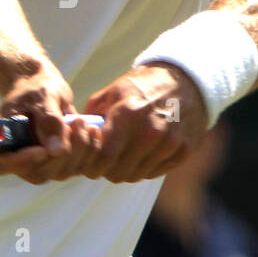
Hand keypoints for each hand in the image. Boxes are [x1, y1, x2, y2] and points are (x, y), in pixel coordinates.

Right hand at [0, 63, 102, 184]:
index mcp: (0, 142)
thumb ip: (49, 121)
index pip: (4, 164)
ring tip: (82, 122)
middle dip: (62, 152)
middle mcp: (17, 160)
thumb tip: (56, 150)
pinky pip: (76, 168)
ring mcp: (38, 165)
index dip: (24, 161)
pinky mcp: (59, 164)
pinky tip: (92, 131)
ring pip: (60, 173)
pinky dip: (88, 152)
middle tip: (76, 122)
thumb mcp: (42, 98)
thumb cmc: (37, 88)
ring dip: (78, 150)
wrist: (46, 88)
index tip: (43, 149)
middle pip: (38, 173)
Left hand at [78, 63, 209, 183]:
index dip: (93, 166)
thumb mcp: (113, 92)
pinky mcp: (183, 150)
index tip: (90, 166)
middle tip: (106, 163)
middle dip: (108, 171)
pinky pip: (156, 173)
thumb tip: (73, 136)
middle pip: (120, 172)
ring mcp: (169, 143)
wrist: (184, 81)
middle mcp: (150, 132)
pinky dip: (146, 168)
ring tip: (124, 157)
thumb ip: (91, 115)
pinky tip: (143, 155)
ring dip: (127, 170)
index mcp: (128, 115)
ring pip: (137, 175)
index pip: (104, 157)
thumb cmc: (142, 86)